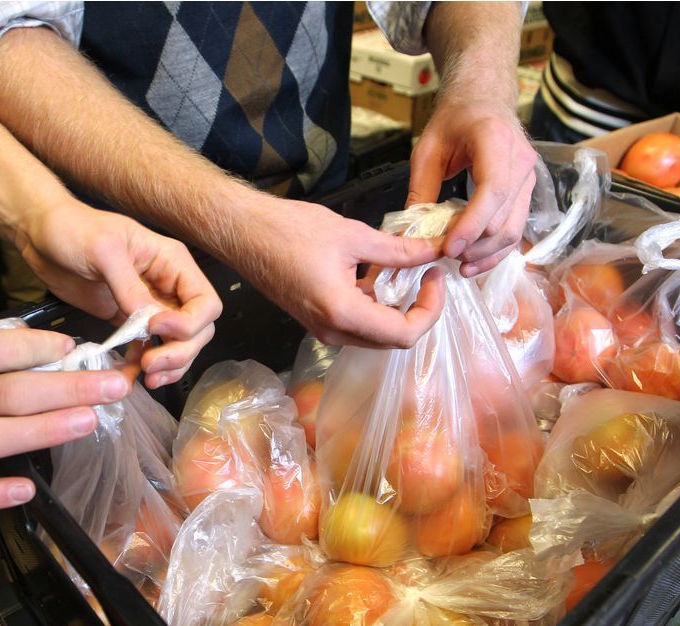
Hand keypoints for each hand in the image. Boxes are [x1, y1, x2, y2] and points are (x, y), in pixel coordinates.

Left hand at [16, 200, 221, 388]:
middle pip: (197, 329)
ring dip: (169, 364)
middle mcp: (167, 286)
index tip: (155, 328)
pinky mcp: (126, 320)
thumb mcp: (103, 250)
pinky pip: (147, 348)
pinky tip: (132, 374)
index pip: (205, 302)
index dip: (189, 323)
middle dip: (180, 350)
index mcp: (171, 262)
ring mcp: (148, 306)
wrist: (39, 235)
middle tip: (152, 363)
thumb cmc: (72, 228)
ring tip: (147, 375)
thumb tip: (149, 321)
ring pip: (178, 344)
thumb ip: (129, 287)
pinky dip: (144, 364)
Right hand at [237, 198, 445, 348]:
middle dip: (419, 309)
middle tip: (429, 273)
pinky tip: (379, 274)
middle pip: (393, 339)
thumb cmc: (290, 231)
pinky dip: (377, 304)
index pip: (404, 334)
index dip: (430, 309)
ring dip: (398, 307)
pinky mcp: (318, 321)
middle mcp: (334, 332)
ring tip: (407, 270)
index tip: (435, 276)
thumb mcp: (353, 236)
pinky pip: (359, 324)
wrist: (244, 234)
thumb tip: (435, 251)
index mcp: (343, 313)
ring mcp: (324, 329)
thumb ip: (398, 251)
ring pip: (377, 334)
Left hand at [408, 97, 536, 276]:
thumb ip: (421, 189)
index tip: (448, 247)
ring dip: (486, 253)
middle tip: (444, 257)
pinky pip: (515, 229)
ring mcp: (528, 178)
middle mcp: (520, 161)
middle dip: (474, 244)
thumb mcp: (428, 149)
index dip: (471, 224)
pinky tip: (473, 261)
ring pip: (513, 230)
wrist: (482, 100)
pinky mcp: (526, 192)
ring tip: (458, 264)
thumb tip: (411, 232)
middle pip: (503, 218)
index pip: (493, 190)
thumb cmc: (455, 119)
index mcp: (495, 141)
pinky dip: (495, 250)